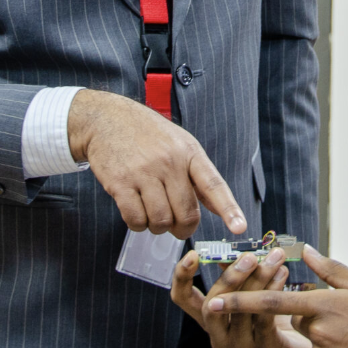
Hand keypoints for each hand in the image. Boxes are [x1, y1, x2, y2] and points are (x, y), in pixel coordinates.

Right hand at [68, 89, 244, 238]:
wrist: (107, 119)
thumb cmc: (147, 134)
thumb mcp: (180, 144)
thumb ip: (198, 176)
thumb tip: (219, 208)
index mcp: (189, 153)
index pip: (213, 184)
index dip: (228, 208)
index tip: (239, 227)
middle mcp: (169, 162)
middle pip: (186, 214)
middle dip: (183, 228)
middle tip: (176, 226)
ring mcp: (144, 172)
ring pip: (161, 221)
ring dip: (157, 227)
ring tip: (152, 215)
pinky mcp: (120, 183)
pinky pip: (135, 219)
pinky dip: (138, 225)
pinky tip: (137, 214)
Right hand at [171, 247, 313, 347]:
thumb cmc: (268, 319)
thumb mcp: (248, 294)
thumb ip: (237, 274)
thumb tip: (234, 249)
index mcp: (210, 319)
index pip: (183, 298)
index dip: (182, 276)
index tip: (193, 254)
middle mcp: (218, 336)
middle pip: (211, 305)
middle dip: (230, 277)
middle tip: (250, 256)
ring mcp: (238, 347)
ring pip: (242, 308)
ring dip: (260, 278)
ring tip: (275, 257)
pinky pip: (264, 317)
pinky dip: (273, 291)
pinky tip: (283, 274)